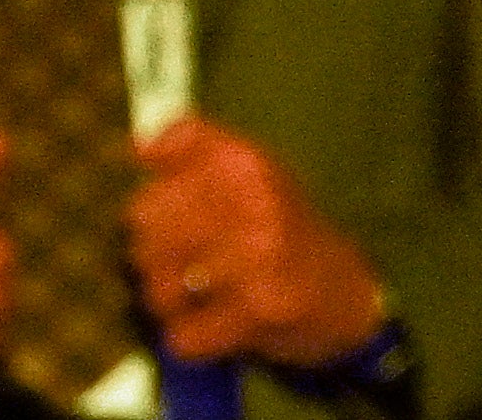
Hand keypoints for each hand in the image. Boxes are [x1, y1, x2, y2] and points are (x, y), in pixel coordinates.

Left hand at [126, 116, 387, 369]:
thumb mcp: (248, 176)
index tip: (173, 199)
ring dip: (170, 297)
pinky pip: (181, 333)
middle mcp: (256, 199)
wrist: (342, 291)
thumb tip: (139, 145)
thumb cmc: (280, 231)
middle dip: (153, 246)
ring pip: (157, 283)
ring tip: (203, 291)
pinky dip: (193, 337)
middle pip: (143, 217)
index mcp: (249, 161)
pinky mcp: (261, 310)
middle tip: (189, 256)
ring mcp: (261, 255)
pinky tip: (219, 322)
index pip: (167, 145)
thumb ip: (193, 151)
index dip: (157, 183)